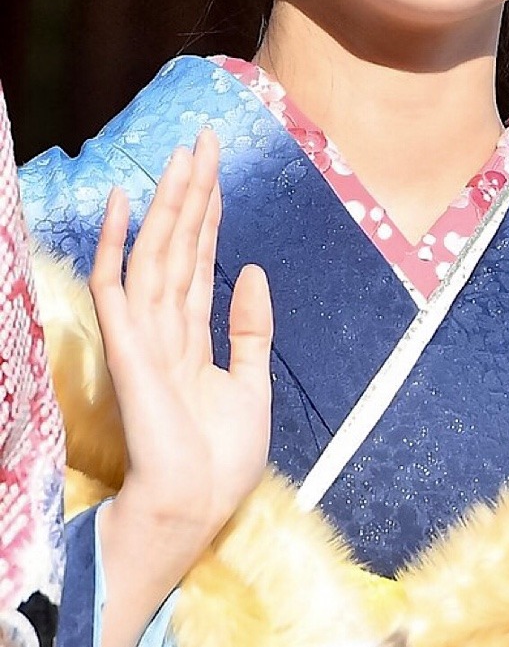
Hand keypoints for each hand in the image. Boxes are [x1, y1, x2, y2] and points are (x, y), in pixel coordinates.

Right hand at [92, 128, 272, 556]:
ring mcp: (145, 333)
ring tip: (182, 153)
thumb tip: (253, 271)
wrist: (196, 507)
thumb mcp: (252, 384)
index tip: (215, 170)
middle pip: (179, 244)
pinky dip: (117, 242)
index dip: (208, 215)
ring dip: (169, 201)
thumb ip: (251, 329)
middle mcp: (166, 327)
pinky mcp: (129, 346)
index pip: (198, 260)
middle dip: (192, 192)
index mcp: (193, 337)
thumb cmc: (219, 461)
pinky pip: (118, 285)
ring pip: (157, 251)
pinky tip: (124, 202)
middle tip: (203, 139)